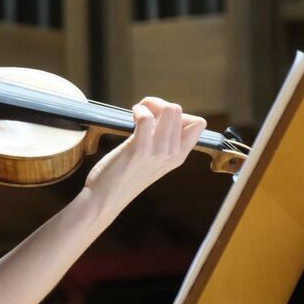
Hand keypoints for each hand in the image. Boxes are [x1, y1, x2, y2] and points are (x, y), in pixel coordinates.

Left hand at [82, 97, 205, 213]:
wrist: (105, 199)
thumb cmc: (124, 176)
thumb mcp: (152, 161)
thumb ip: (161, 142)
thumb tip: (159, 115)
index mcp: (178, 156)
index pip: (198, 124)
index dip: (178, 114)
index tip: (158, 120)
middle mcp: (172, 154)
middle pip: (179, 111)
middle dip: (158, 104)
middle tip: (142, 115)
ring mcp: (158, 151)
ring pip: (170, 109)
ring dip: (149, 105)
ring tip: (136, 115)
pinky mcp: (139, 149)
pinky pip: (147, 118)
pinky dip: (139, 111)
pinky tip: (130, 118)